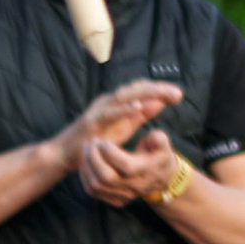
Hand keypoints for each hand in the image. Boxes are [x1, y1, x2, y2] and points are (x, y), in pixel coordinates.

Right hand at [51, 81, 181, 185]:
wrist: (66, 154)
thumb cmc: (96, 140)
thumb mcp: (123, 127)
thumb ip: (140, 115)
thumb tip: (159, 103)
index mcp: (118, 103)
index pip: (141, 90)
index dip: (160, 90)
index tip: (178, 94)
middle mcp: (109, 101)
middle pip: (136, 89)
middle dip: (157, 89)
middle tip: (177, 93)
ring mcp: (100, 109)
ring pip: (124, 96)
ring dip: (145, 94)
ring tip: (164, 94)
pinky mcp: (92, 121)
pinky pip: (109, 113)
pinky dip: (124, 108)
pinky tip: (139, 106)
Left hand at [79, 124, 180, 208]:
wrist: (162, 178)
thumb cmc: (159, 156)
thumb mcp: (163, 144)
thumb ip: (158, 139)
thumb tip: (153, 137)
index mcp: (146, 171)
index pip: (125, 166)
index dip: (110, 153)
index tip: (103, 141)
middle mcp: (135, 186)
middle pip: (106, 177)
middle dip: (93, 158)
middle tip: (90, 143)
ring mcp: (125, 195)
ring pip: (96, 185)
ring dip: (87, 166)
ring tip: (87, 150)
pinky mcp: (115, 199)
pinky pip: (93, 191)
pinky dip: (85, 176)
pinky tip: (87, 163)